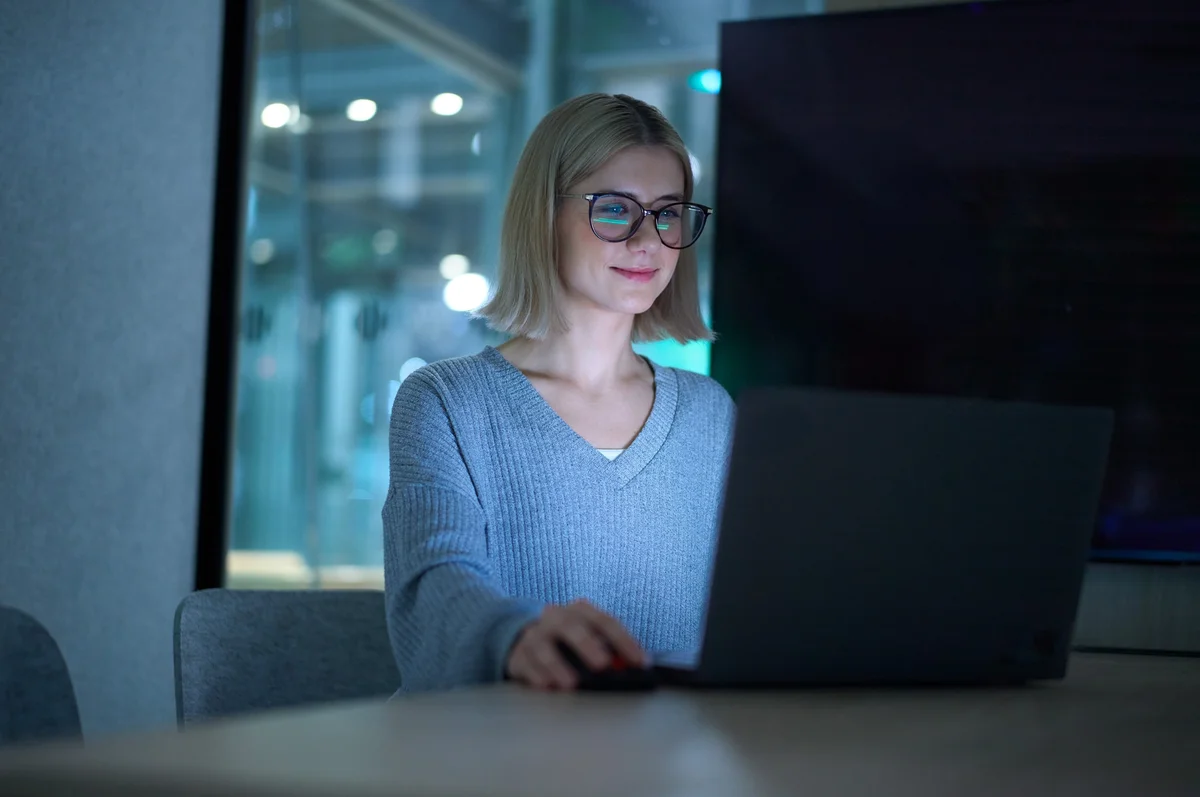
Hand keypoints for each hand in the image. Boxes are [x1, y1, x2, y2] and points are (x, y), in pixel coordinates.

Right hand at [505, 599, 644, 689]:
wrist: (527, 636)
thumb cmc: (569, 640)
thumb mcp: (590, 637)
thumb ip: (610, 650)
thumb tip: (633, 668)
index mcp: (581, 610)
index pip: (605, 621)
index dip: (624, 641)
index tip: (640, 662)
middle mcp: (556, 617)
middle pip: (571, 627)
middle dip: (588, 645)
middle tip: (603, 665)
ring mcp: (535, 634)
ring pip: (544, 646)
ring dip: (558, 665)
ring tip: (571, 684)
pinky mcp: (519, 654)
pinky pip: (526, 663)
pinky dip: (536, 675)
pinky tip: (546, 686)